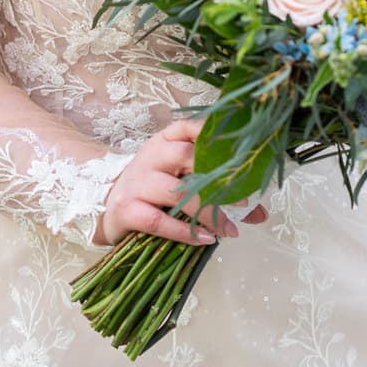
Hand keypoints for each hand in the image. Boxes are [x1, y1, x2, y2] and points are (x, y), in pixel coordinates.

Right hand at [92, 117, 266, 247]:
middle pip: (183, 155)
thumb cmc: (151, 191)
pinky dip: (184, 232)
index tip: (236, 146)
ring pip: (174, 192)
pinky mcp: (128, 210)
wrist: (106, 208)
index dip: (210, 133)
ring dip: (206, 211)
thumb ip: (218, 192)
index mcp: (163, 142)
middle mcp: (150, 157)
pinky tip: (206, 239)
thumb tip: (261, 213)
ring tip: (229, 228)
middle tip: (243, 200)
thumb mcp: (180, 182)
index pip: (186, 128)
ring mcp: (137, 183)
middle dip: (216, 176)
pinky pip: (157, 221)